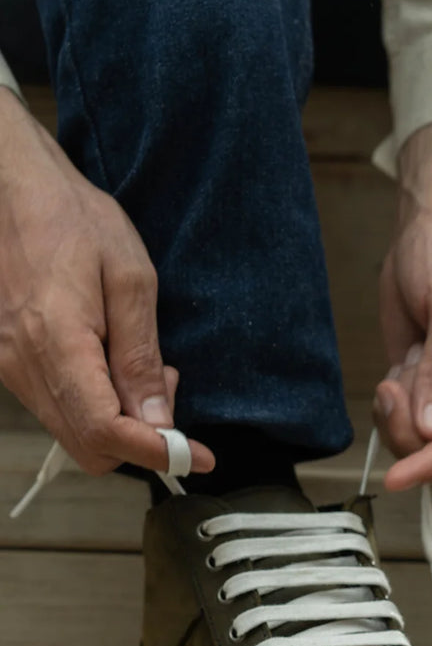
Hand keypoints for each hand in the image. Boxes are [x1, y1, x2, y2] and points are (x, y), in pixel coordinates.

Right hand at [0, 89, 212, 475]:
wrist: (12, 189)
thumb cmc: (75, 220)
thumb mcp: (130, 279)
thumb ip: (140, 356)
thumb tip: (157, 421)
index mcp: (54, 342)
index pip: (104, 431)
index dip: (156, 453)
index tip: (198, 456)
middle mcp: (21, 365)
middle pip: (89, 447)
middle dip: (141, 438)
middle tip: (167, 387)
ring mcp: (8, 367)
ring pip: (74, 433)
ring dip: (121, 420)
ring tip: (142, 365)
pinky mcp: (8, 363)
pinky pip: (60, 408)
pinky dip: (97, 404)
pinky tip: (114, 360)